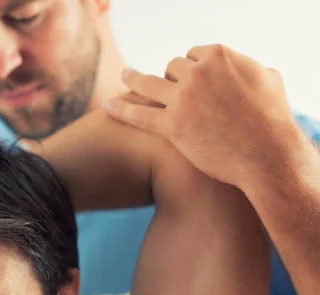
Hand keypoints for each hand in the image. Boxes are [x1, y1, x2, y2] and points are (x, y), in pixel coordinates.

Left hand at [106, 44, 297, 189]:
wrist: (265, 155)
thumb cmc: (272, 121)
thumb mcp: (268, 80)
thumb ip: (250, 69)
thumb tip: (247, 70)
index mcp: (219, 56)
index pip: (195, 54)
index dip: (192, 69)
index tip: (190, 80)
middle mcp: (196, 73)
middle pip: (171, 68)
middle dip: (170, 79)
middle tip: (169, 92)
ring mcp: (181, 99)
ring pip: (149, 84)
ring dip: (133, 79)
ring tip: (124, 77)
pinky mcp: (171, 126)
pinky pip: (138, 114)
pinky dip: (121, 108)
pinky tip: (108, 106)